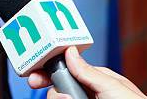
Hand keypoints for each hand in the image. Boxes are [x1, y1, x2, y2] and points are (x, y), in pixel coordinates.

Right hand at [27, 46, 146, 98]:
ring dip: (58, 98)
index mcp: (95, 80)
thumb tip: (70, 52)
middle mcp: (87, 94)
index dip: (49, 70)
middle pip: (58, 89)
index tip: (35, 74)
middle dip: (50, 88)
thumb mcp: (111, 86)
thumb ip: (88, 72)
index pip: (67, 71)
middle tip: (36, 83)